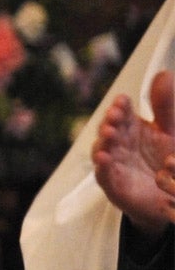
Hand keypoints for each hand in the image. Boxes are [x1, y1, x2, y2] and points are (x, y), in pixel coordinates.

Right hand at [93, 71, 174, 235]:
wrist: (166, 196)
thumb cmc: (165, 161)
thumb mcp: (170, 130)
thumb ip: (165, 106)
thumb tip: (164, 74)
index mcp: (131, 128)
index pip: (122, 112)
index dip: (120, 106)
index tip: (122, 100)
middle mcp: (118, 144)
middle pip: (108, 128)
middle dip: (109, 121)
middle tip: (115, 115)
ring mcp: (113, 164)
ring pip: (101, 150)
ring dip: (103, 141)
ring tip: (109, 133)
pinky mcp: (113, 185)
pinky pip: (104, 175)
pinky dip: (102, 167)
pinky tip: (104, 158)